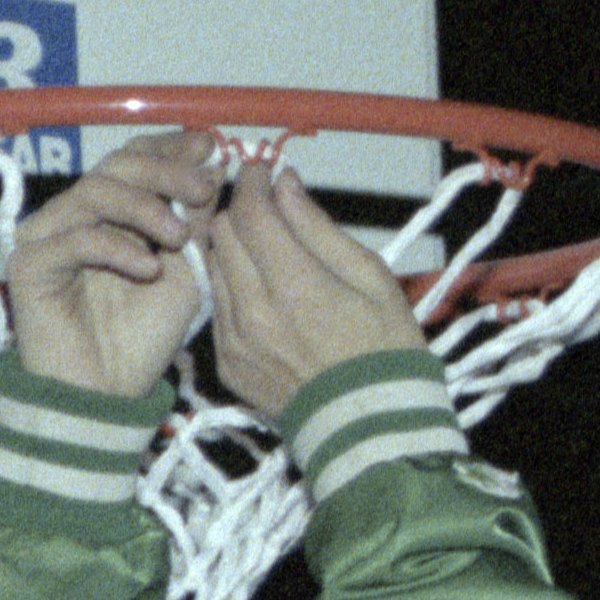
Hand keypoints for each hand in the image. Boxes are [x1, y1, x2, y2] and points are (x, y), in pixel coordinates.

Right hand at [3, 133, 226, 396]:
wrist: (107, 397)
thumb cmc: (144, 339)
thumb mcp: (186, 272)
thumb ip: (195, 221)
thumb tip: (212, 161)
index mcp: (110, 212)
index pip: (133, 159)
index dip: (170, 148)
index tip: (209, 147)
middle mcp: (74, 215)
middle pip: (114, 166)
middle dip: (164, 171)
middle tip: (203, 189)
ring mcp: (48, 236)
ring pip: (94, 193)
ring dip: (144, 207)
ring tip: (179, 237)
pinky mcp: (29, 264)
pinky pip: (74, 238)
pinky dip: (116, 248)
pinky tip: (147, 269)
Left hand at [190, 158, 423, 419]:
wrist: (372, 429)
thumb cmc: (386, 350)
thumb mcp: (371, 278)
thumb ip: (319, 228)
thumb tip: (285, 184)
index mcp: (296, 287)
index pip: (252, 213)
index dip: (253, 181)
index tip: (262, 170)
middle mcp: (255, 313)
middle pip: (222, 235)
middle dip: (238, 208)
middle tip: (261, 200)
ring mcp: (235, 341)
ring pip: (213, 267)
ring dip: (231, 245)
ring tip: (261, 242)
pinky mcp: (227, 364)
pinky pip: (217, 307)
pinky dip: (232, 286)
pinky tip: (260, 288)